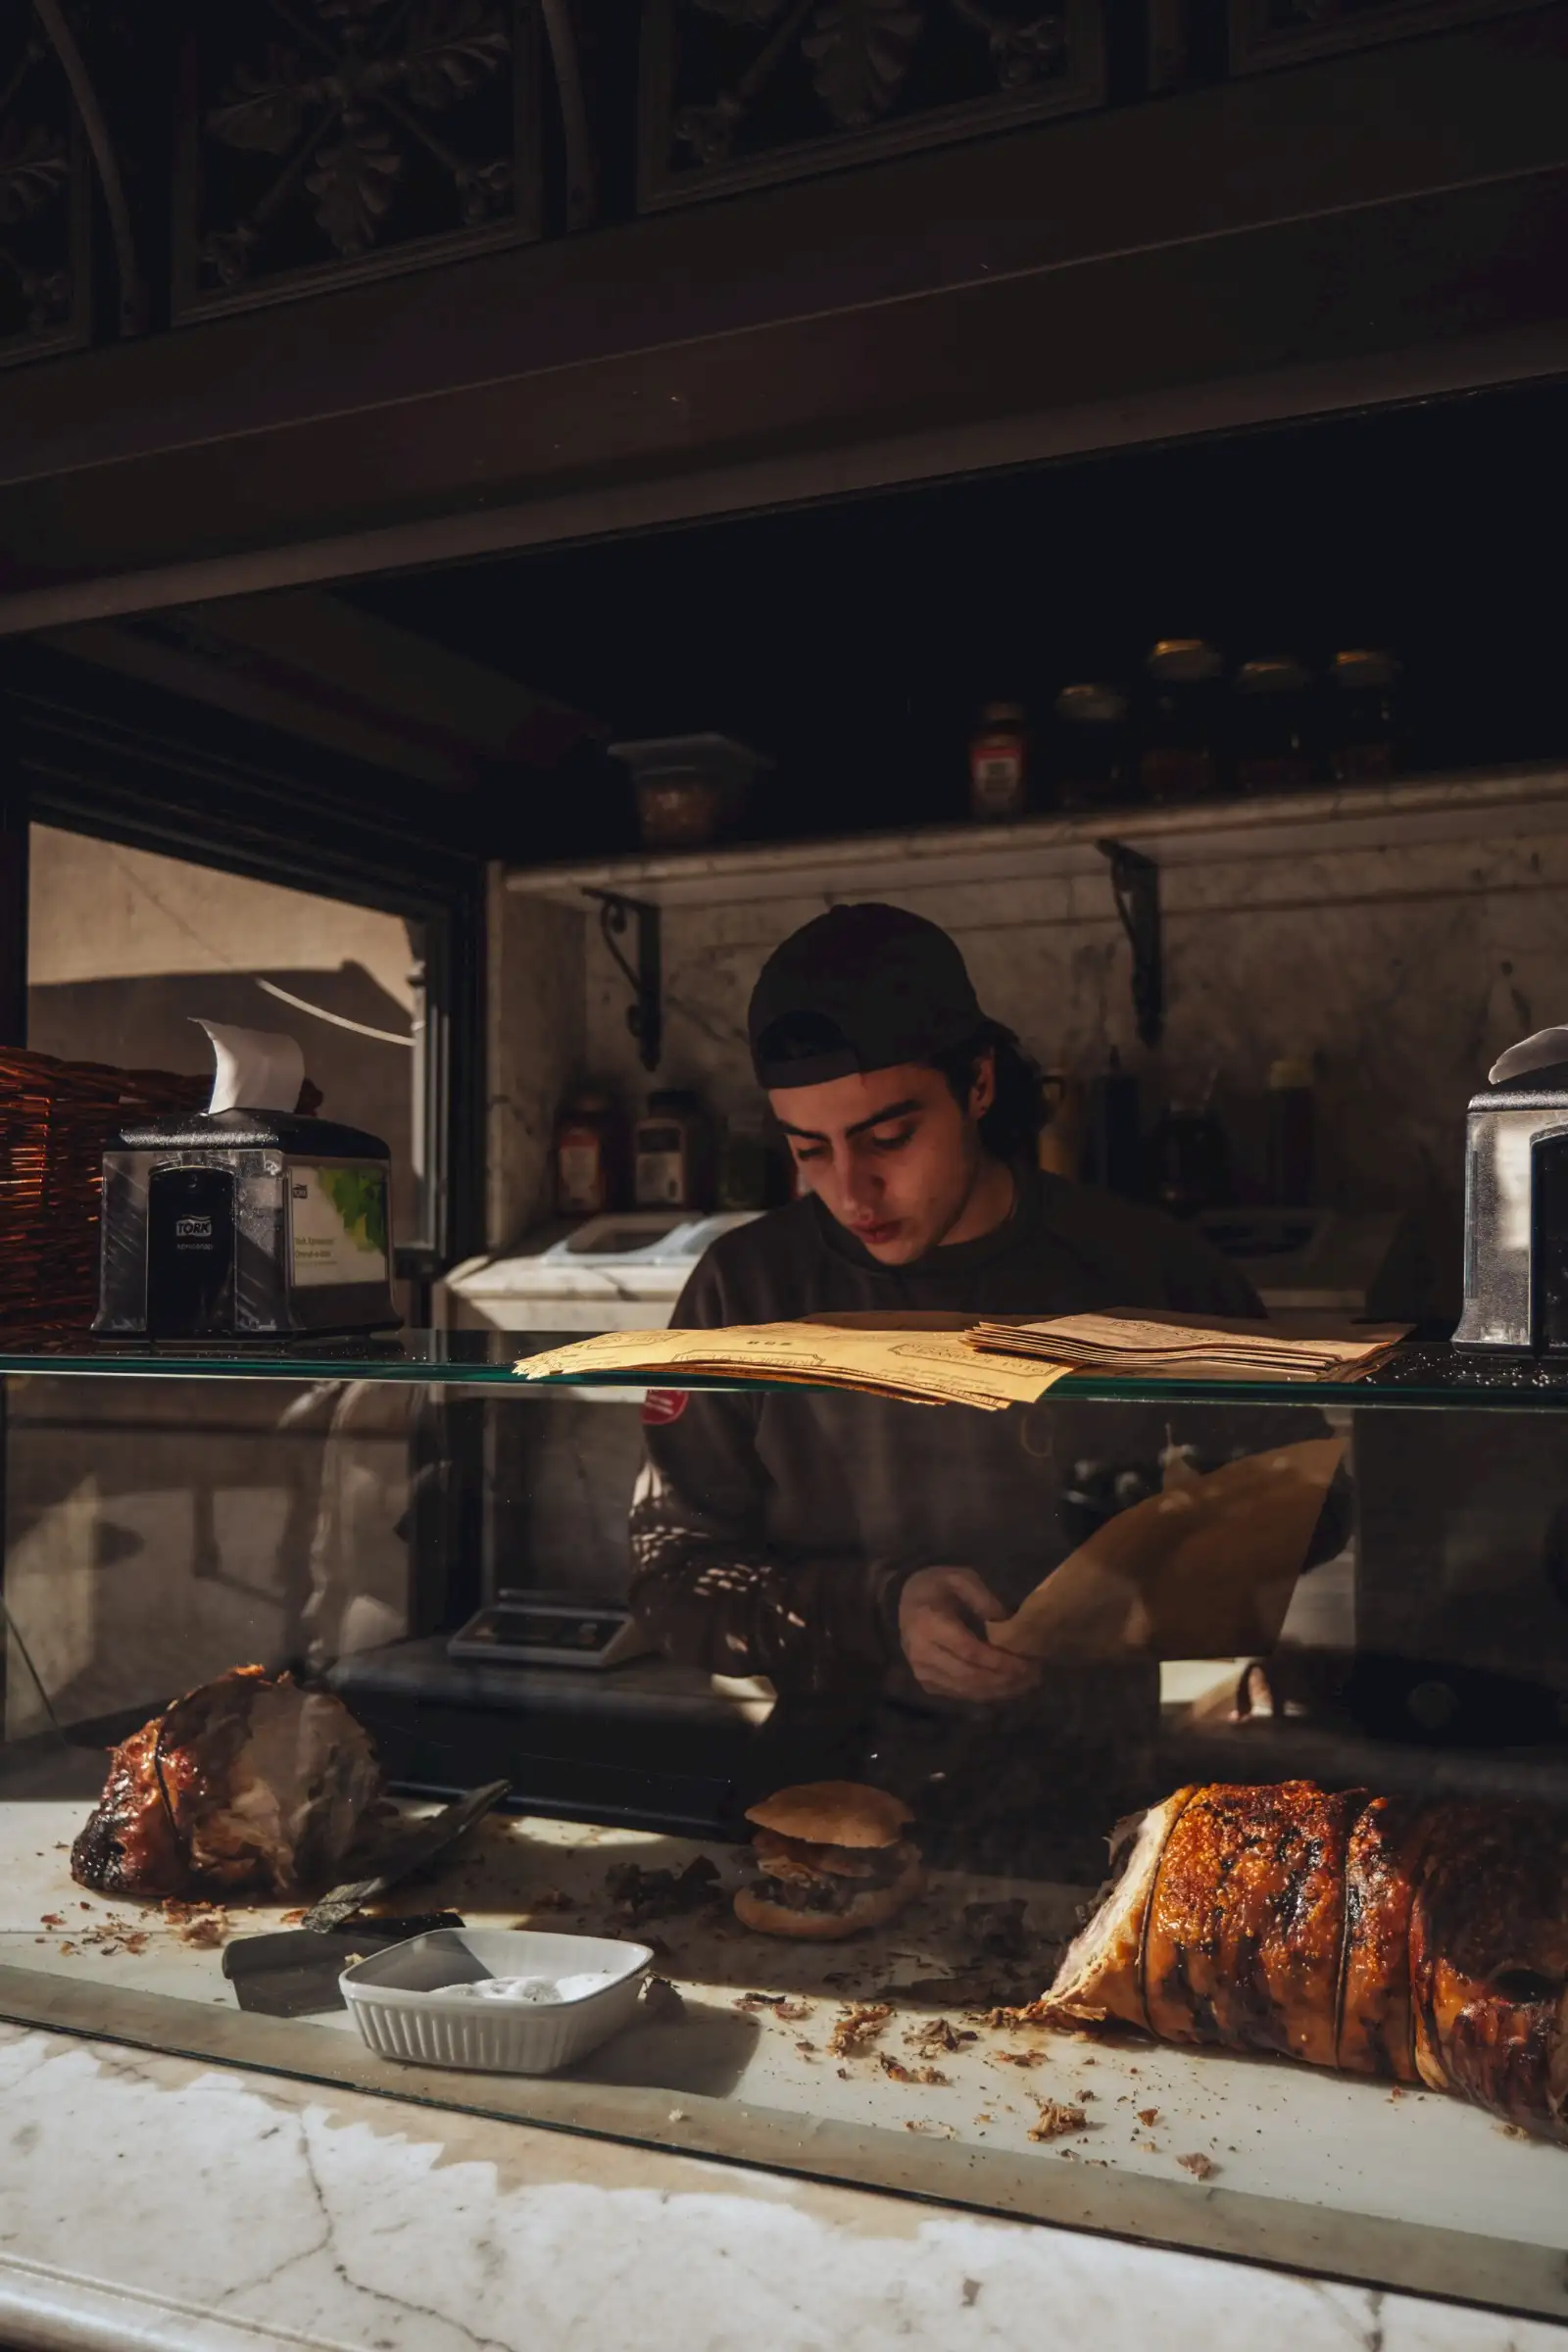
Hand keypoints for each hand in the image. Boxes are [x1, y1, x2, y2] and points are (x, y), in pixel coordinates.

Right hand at [897, 1566, 1040, 1703]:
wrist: (903, 1602)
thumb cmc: (936, 1587)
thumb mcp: (960, 1578)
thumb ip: (984, 1598)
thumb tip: (1008, 1624)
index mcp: (929, 1624)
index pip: (970, 1651)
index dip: (1000, 1661)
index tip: (1027, 1664)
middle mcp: (923, 1653)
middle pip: (971, 1676)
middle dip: (1006, 1679)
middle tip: (1035, 1676)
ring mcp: (923, 1672)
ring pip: (968, 1690)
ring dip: (1000, 1690)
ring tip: (1027, 1683)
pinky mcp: (928, 1684)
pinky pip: (961, 1694)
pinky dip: (987, 1693)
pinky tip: (1008, 1687)